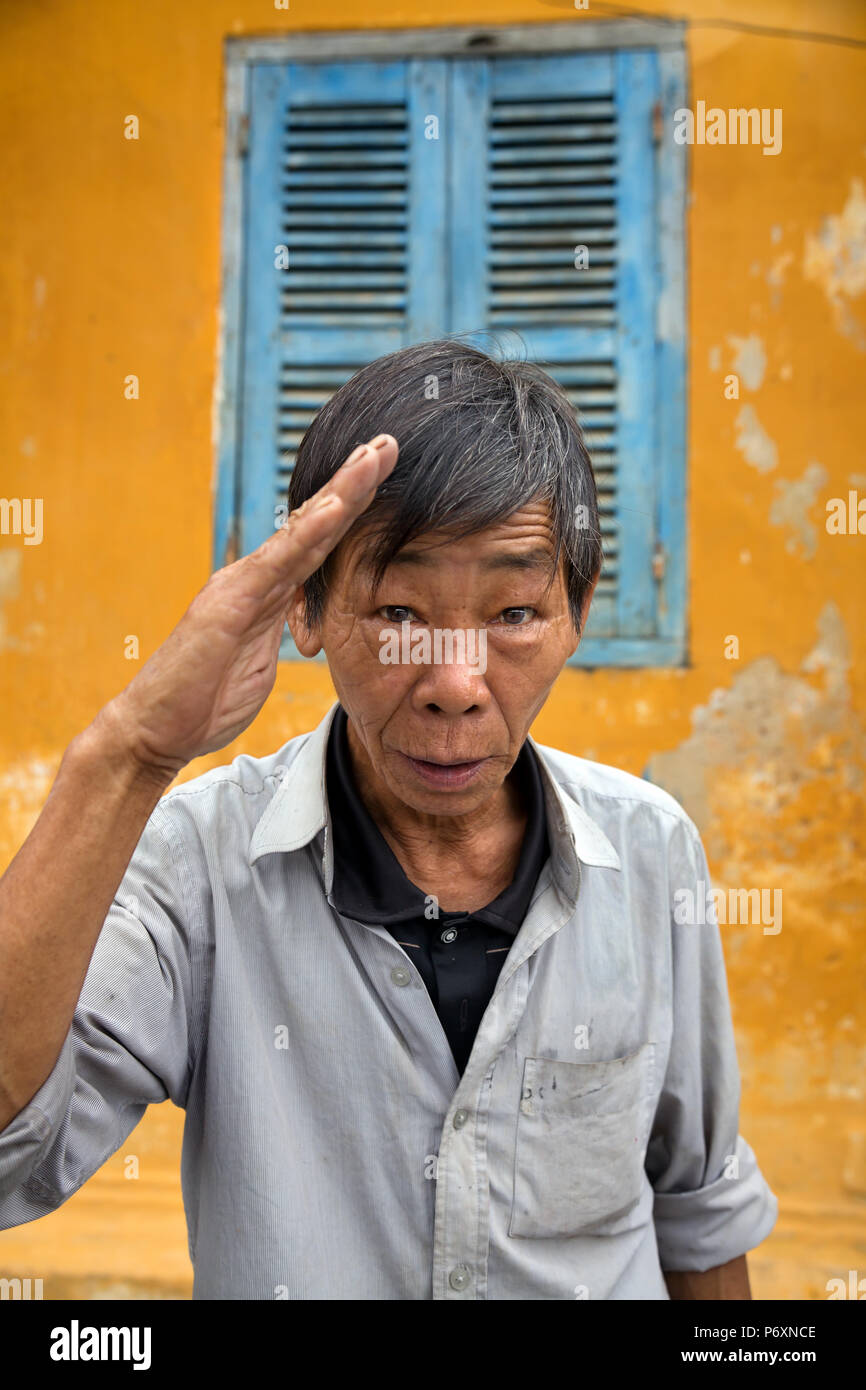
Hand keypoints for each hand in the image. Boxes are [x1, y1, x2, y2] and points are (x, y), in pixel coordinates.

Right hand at [95, 435, 397, 779]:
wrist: (154, 730)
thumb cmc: (202, 703)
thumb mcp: (259, 665)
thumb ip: (282, 636)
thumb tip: (306, 626)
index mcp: (265, 594)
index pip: (318, 544)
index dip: (352, 510)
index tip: (384, 476)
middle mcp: (253, 579)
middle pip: (315, 524)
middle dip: (354, 483)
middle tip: (389, 442)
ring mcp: (241, 586)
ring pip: (302, 531)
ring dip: (341, 491)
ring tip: (374, 454)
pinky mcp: (230, 603)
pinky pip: (278, 563)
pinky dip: (309, 532)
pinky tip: (337, 506)